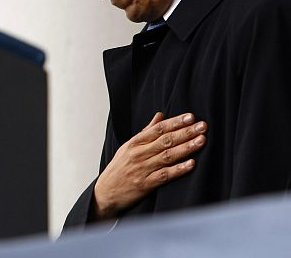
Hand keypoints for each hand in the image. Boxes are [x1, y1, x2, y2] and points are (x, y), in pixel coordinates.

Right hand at [92, 112, 206, 219]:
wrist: (105, 192)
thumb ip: (145, 132)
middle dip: (185, 132)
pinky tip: (191, 164)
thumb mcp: (128, 147)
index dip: (175, 122)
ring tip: (201, 140)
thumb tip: (160, 116)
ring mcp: (142, 169)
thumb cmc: (119, 168)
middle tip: (202, 126)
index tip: (190, 117)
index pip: (158, 129)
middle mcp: (138, 154)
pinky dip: (178, 169)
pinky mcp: (145, 184)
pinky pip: (165, 175)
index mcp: (134, 143)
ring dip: (186, 148)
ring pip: (167, 156)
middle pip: (165, 140)